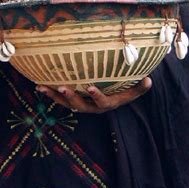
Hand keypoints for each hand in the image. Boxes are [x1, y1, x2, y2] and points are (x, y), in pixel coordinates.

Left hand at [35, 78, 151, 113]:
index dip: (97, 96)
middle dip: (71, 96)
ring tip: (42, 88)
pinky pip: (60, 99)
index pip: (102, 102)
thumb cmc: (124, 92)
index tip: (91, 87)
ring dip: (54, 96)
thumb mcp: (133, 92)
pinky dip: (50, 93)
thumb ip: (140, 88)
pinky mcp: (73, 101)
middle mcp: (92, 107)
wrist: (113, 100)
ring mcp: (81, 105)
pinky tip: (39, 86)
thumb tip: (149, 80)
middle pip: (80, 105)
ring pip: (66, 103)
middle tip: (62, 87)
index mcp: (107, 104)